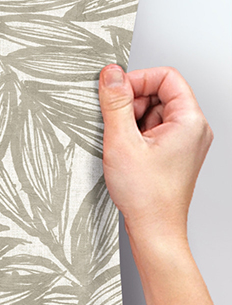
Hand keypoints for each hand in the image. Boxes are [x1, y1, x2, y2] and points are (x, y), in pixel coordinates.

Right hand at [98, 64, 213, 245]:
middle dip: (132, 103)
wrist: (154, 230)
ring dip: (131, 122)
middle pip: (160, 95)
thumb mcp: (122, 142)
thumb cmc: (146, 196)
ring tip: (121, 145)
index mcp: (189, 120)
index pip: (166, 77)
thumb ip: (115, 103)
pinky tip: (125, 154)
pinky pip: (153, 132)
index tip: (114, 92)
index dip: (137, 80)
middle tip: (114, 124)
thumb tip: (111, 75)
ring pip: (154, 114)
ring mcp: (185, 143)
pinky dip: (135, 137)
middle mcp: (193, 129)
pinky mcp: (174, 155)